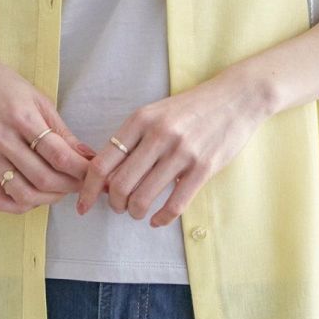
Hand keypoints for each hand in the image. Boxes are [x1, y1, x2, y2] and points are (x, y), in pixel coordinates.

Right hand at [0, 46, 96, 213]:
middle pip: (42, 178)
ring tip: (60, 191)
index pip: (58, 155)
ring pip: (21, 193)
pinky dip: (18, 206)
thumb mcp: (39, 100)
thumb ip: (61, 131)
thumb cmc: (6, 87)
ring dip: (48, 199)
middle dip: (69, 187)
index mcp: (21, 116)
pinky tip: (33, 197)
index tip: (94, 174)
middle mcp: (0, 137)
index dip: (81, 170)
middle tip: (81, 184)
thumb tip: (87, 156)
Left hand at [75, 70, 266, 226]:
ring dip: (135, 212)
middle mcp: (158, 135)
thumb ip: (132, 140)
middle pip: (119, 185)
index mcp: (140, 119)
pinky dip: (161, 219)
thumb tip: (105, 177)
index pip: (102, 162)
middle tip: (119, 207)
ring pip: (144, 198)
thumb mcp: (155, 114)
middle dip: (114, 204)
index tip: (83, 205)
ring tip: (137, 212)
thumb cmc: (190, 109)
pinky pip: (175, 204)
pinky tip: (157, 219)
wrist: (235, 98)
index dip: (87, 189)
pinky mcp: (204, 168)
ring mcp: (182, 152)